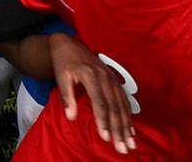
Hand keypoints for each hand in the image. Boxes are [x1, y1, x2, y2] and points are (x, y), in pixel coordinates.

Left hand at [48, 33, 135, 154]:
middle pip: (114, 106)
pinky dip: (128, 115)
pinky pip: (124, 99)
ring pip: (121, 105)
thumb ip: (67, 97)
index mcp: (91, 75)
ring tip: (130, 142)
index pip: (99, 102)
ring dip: (126, 125)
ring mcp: (111, 78)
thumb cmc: (63, 62)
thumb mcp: (60, 77)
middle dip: (119, 129)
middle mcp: (105, 77)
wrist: (69, 44)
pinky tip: (131, 128)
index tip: (105, 137)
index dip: (103, 120)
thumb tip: (71, 117)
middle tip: (122, 146)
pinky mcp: (114, 80)